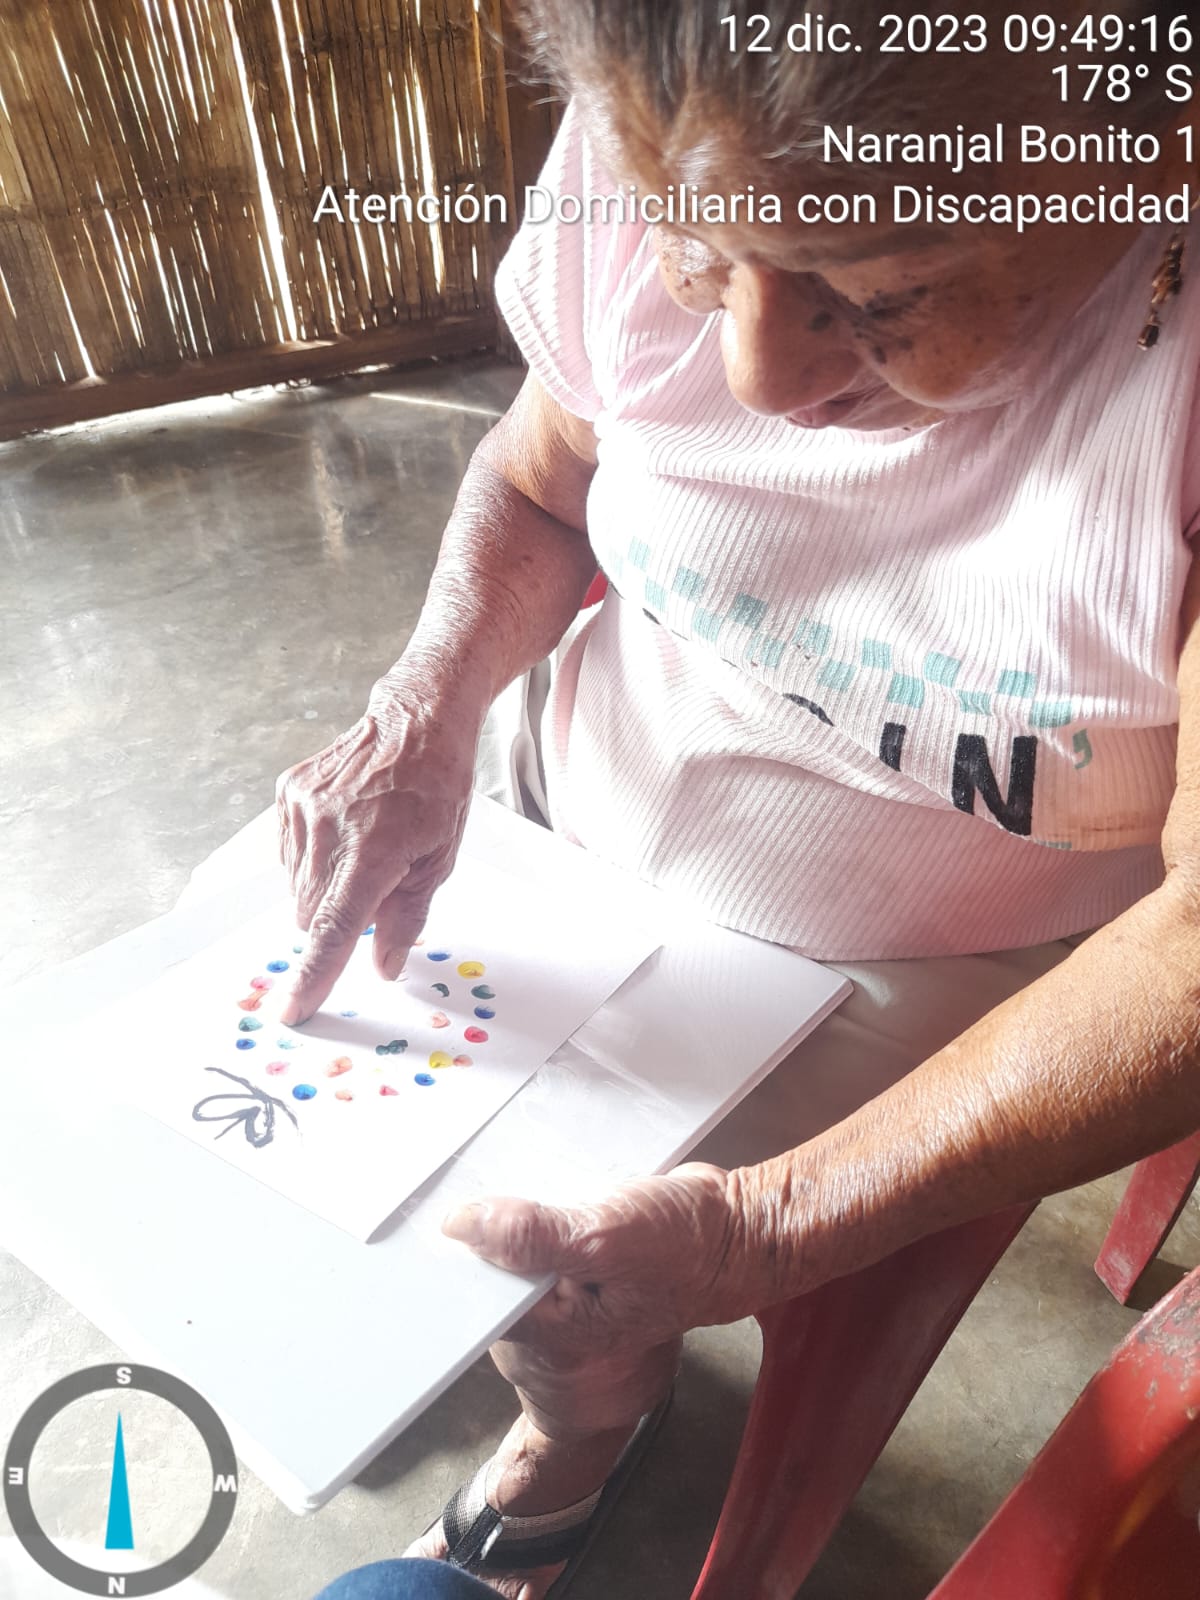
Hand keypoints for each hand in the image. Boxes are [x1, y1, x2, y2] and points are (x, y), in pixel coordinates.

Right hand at [276, 687, 479, 1022]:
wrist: (416, 720)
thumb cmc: (438, 791)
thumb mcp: (440, 859)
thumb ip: (408, 916)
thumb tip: (382, 966)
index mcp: (373, 851)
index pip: (334, 929)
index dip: (314, 975)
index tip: (292, 1011)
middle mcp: (329, 828)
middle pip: (310, 915)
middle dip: (336, 918)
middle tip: (376, 884)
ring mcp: (303, 808)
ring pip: (296, 886)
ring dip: (325, 886)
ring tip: (364, 845)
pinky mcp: (288, 793)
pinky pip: (288, 854)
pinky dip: (313, 857)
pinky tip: (345, 828)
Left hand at [443, 1164, 756, 1375]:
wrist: (734, 1226)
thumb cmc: (681, 1247)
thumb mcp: (602, 1239)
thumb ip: (531, 1238)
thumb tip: (460, 1224)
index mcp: (555, 1332)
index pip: (480, 1304)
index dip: (455, 1262)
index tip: (432, 1217)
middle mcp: (555, 1314)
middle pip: (491, 1274)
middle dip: (481, 1232)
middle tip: (460, 1181)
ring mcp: (568, 1280)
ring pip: (514, 1246)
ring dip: (508, 1211)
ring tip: (492, 1170)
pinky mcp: (581, 1247)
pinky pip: (541, 1226)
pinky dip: (535, 1201)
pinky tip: (532, 1173)